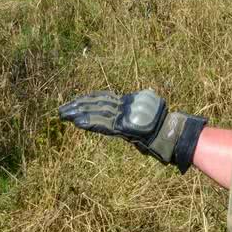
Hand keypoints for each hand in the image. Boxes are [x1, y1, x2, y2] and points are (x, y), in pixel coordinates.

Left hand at [58, 89, 206, 172]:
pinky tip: (77, 122)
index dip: (87, 99)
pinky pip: (103, 124)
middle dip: (77, 106)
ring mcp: (122, 116)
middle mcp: (123, 106)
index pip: (103, 98)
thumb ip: (131, 119)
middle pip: (95, 103)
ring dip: (77, 113)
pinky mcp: (122, 127)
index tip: (74, 101)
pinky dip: (89, 122)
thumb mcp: (144, 120)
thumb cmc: (160, 130)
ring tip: (63, 114)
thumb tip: (123, 123)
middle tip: (61, 109)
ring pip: (96, 112)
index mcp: (127, 102)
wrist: (169, 133)